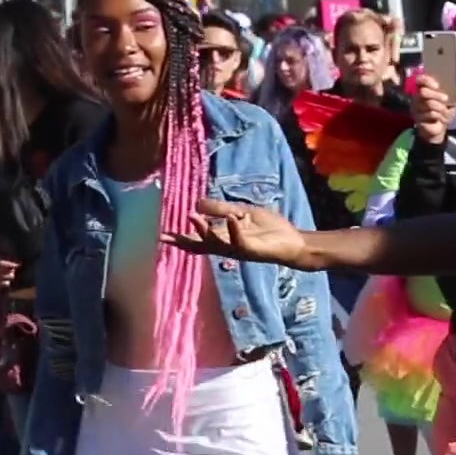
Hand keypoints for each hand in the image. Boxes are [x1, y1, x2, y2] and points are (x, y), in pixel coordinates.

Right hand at [165, 198, 308, 267]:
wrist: (294, 241)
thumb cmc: (270, 229)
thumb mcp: (243, 212)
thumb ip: (221, 209)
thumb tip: (196, 204)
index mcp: (223, 237)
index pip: (198, 237)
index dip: (181, 236)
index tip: (161, 234)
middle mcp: (227, 246)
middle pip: (200, 245)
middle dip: (183, 241)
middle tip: (163, 238)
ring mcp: (238, 249)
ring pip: (215, 243)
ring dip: (204, 231)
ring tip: (192, 217)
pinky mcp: (251, 250)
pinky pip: (239, 241)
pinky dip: (233, 229)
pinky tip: (230, 218)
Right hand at [411, 75, 455, 145]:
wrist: (440, 128)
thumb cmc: (444, 111)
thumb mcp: (453, 102)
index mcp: (425, 89)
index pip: (420, 80)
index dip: (427, 80)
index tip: (437, 85)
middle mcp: (417, 97)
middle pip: (423, 92)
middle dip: (436, 95)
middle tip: (446, 99)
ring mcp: (416, 108)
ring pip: (428, 103)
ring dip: (440, 107)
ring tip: (445, 111)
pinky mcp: (417, 118)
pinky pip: (430, 114)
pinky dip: (438, 116)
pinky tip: (440, 118)